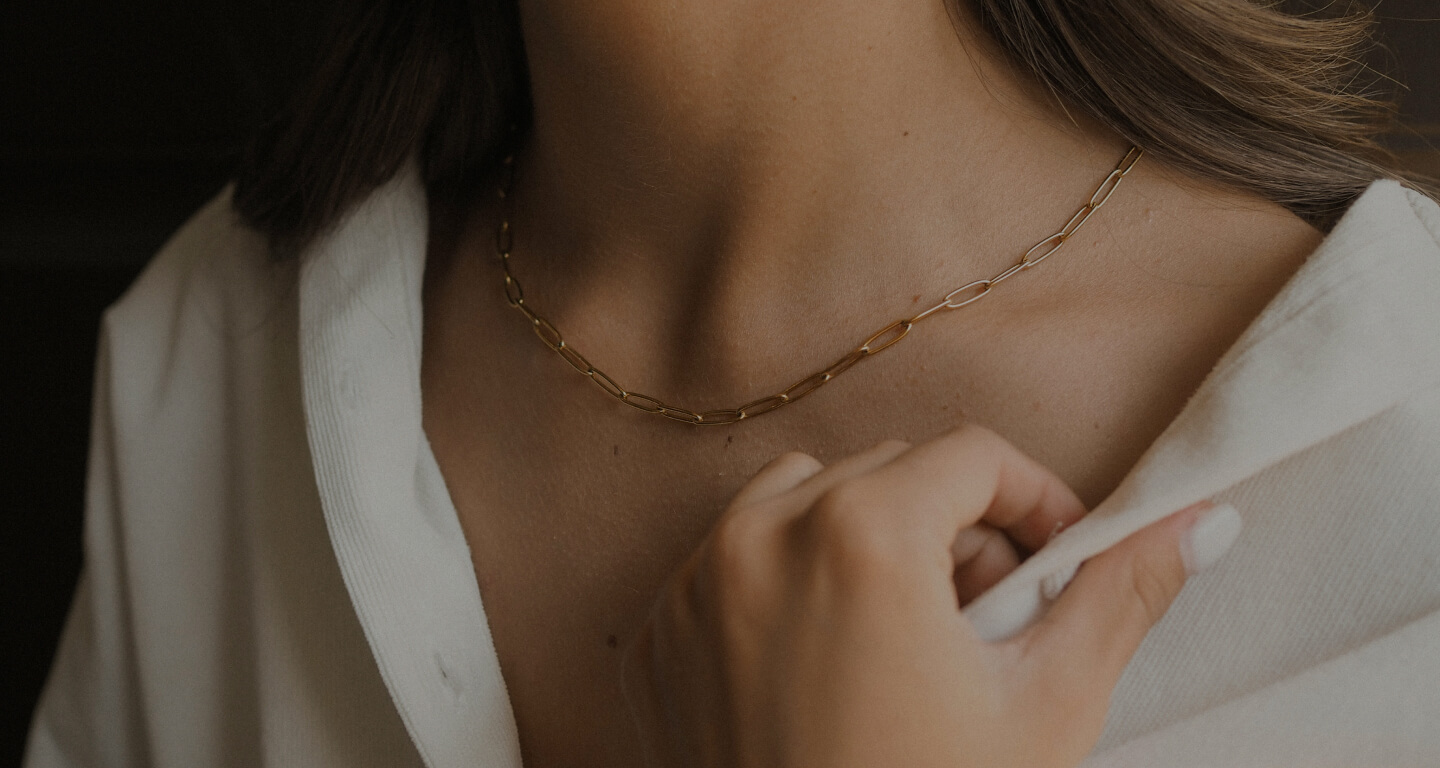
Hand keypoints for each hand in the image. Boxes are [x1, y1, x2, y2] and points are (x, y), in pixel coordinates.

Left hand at [622, 425, 1231, 767]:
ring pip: (803, 497)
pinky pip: (732, 557)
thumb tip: (1200, 522)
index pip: (973, 454)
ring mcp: (694, 583)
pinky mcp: (658, 630)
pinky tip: (828, 662)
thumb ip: (1119, 595)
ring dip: (864, 539)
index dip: (1036, 500)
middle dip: (954, 530)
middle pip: (890, 472)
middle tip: (986, 621)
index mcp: (861, 535)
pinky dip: (787, 580)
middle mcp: (761, 536)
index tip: (1058, 557)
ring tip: (904, 635)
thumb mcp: (1046, 706)